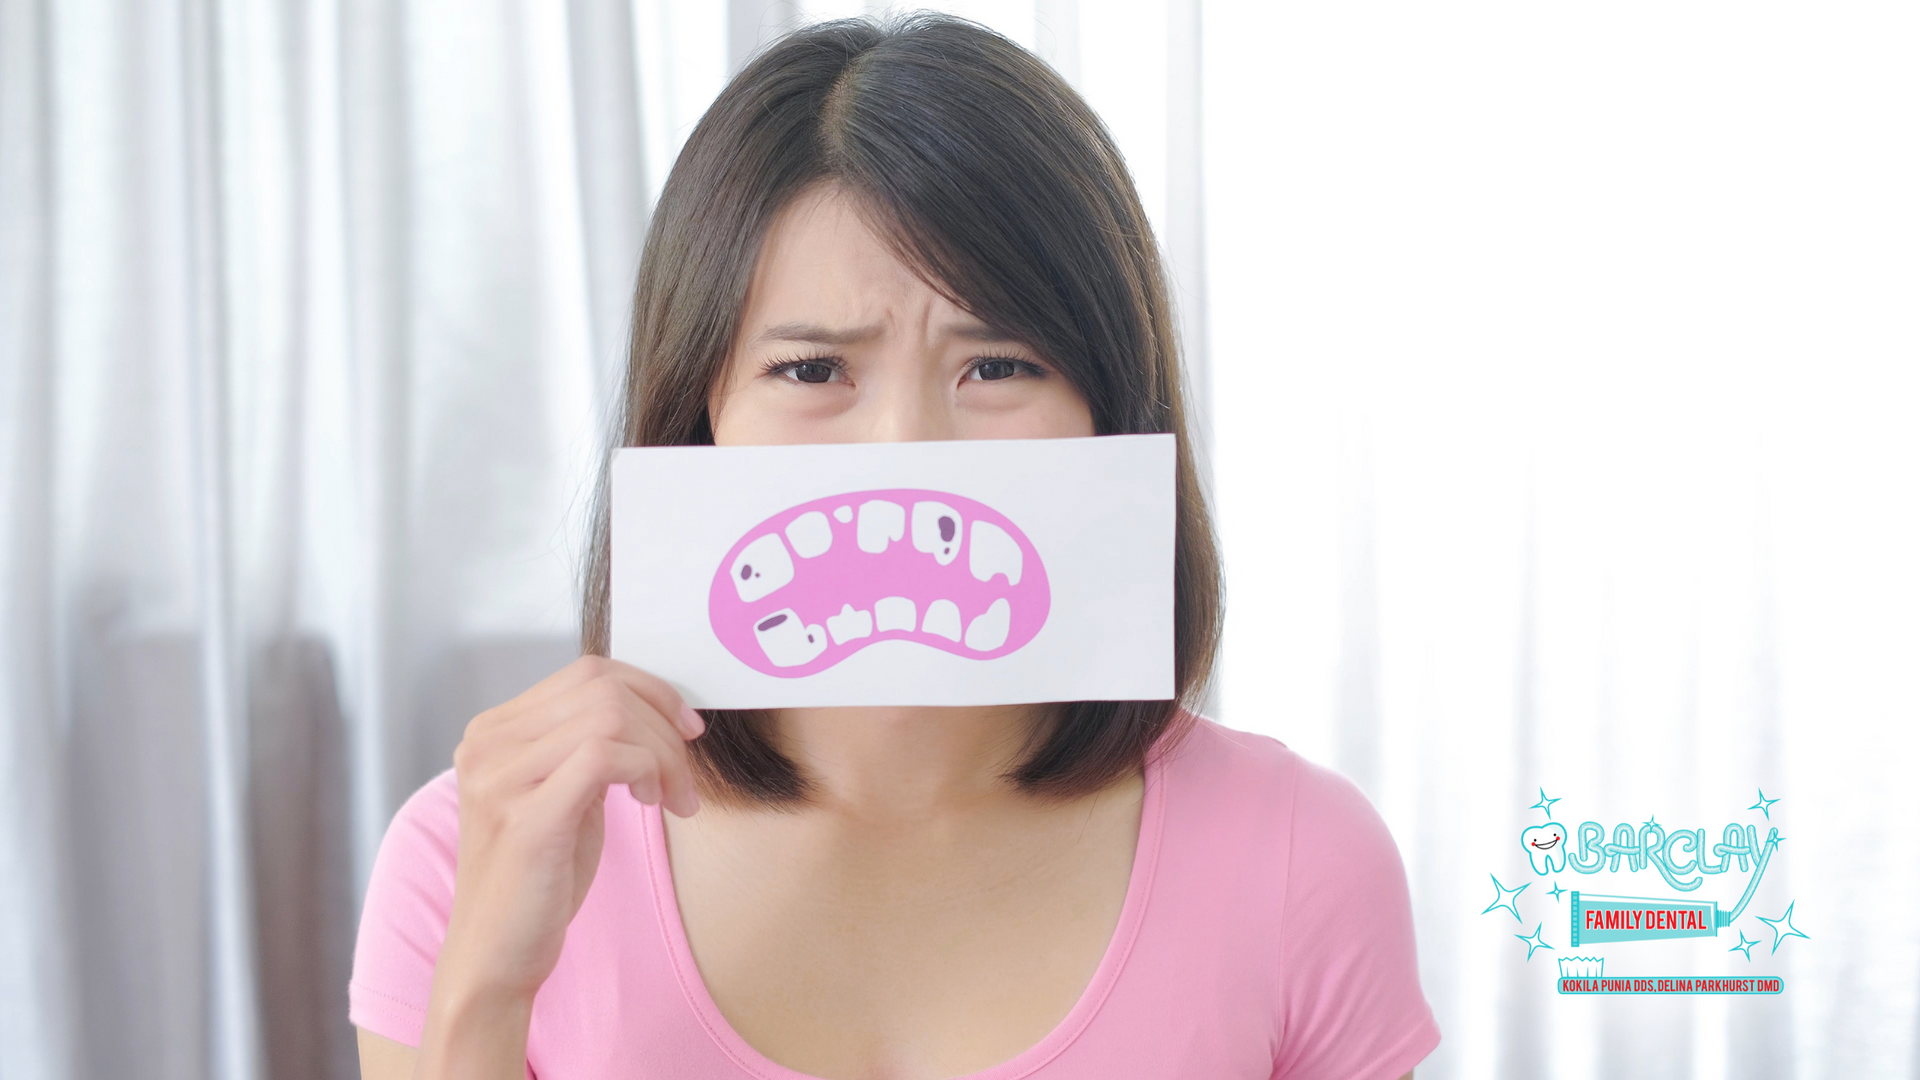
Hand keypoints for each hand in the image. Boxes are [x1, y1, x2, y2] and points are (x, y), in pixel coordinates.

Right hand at [415, 656, 704, 1075]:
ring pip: (610, 718)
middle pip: (602, 688)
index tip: (686, 728)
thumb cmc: (536, 878)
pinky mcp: (525, 819)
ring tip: (671, 798)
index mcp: (494, 732)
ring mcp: (500, 779)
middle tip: (685, 775)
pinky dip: (648, 771)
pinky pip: (605, 757)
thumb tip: (656, 709)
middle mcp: (487, 745)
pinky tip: (653, 805)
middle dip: (664, 723)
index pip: (587, 672)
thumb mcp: (564, 793)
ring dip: (663, 754)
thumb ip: (589, 745)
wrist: (496, 955)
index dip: (650, 690)